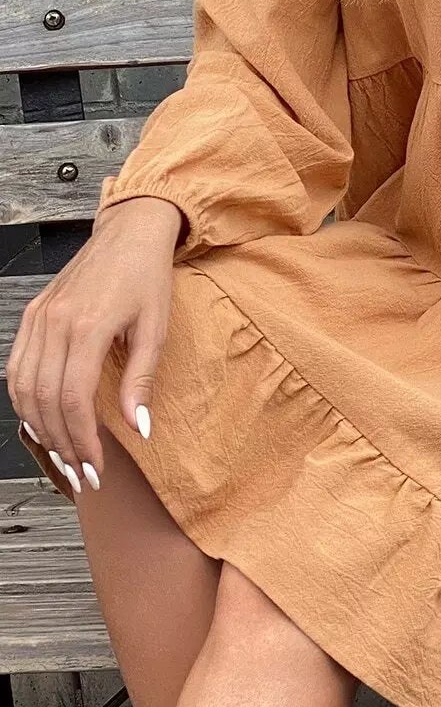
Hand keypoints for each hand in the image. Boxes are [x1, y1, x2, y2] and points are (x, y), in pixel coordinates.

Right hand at [5, 195, 181, 493]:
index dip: (82, 439)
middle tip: (81, 473)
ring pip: (23, 387)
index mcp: (88, 325)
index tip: (95, 468)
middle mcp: (55, 322)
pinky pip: (18, 367)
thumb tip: (138, 430)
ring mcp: (38, 318)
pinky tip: (44, 421)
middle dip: (61, 443)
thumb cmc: (148, 277)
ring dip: (40, 427)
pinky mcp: (33, 315)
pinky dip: (26, 400)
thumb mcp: (156, 328)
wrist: (129, 232)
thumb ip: (141, 380)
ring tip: (64, 455)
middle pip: (45, 399)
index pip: (74, 398)